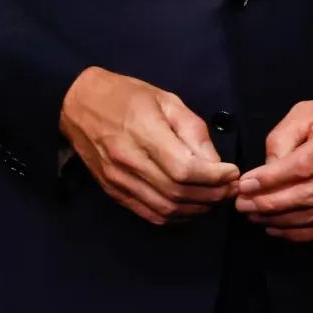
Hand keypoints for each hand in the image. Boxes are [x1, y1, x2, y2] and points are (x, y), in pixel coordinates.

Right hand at [59, 67, 239, 225]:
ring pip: (165, 208)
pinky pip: (149, 214)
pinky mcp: (114, 192)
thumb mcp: (166, 100)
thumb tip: (215, 162)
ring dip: (196, 209)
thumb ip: (192, 130)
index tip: (233, 173)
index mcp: (144, 133)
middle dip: (211, 195)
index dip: (214, 177)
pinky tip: (191, 207)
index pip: (184, 169)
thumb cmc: (127, 96)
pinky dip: (175, 216)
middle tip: (230, 188)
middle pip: (177, 192)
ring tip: (215, 198)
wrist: (79, 105)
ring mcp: (119, 181)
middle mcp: (129, 162)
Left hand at [235, 84, 312, 242]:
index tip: (246, 185)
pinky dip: (303, 234)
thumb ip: (284, 136)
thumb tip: (267, 169)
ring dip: (282, 221)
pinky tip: (281, 228)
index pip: (302, 165)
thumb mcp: (310, 110)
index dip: (271, 179)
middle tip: (243, 205)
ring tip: (256, 217)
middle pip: (309, 195)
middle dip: (270, 204)